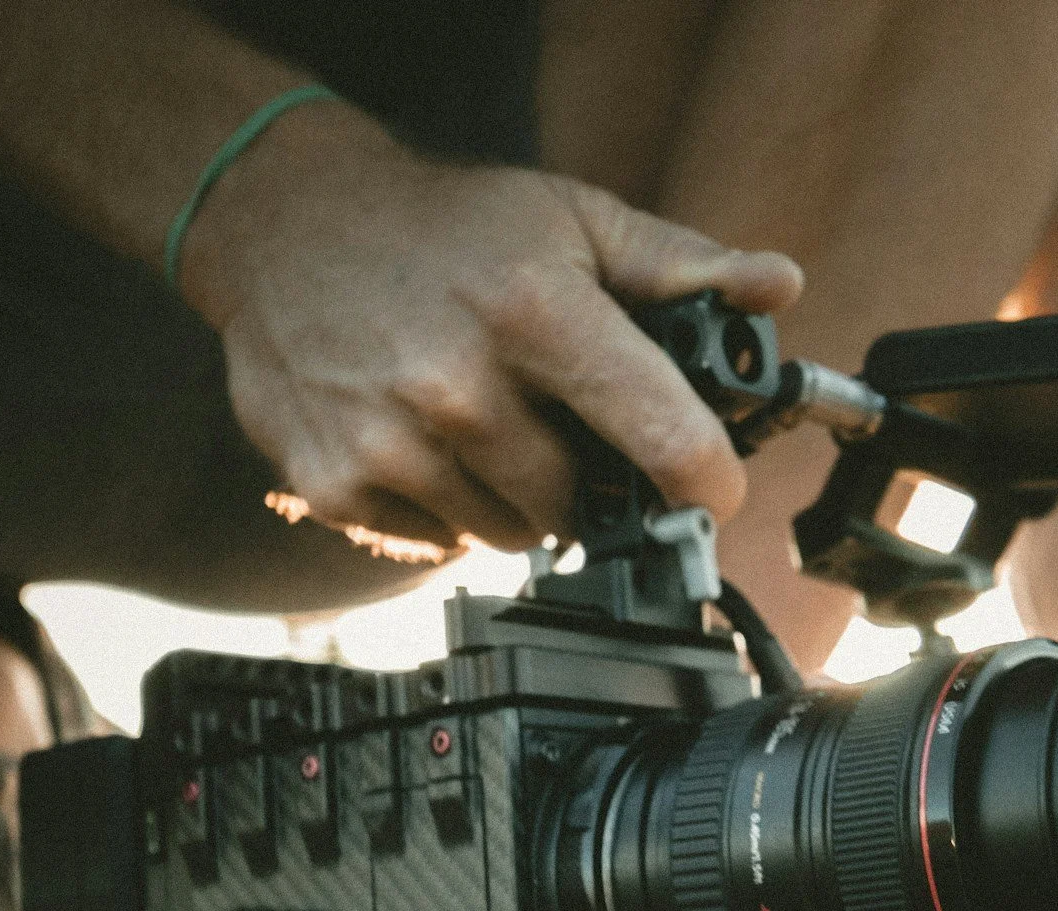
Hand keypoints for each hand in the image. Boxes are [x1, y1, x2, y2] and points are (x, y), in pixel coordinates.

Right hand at [181, 104, 802, 552]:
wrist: (279, 223)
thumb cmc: (445, 227)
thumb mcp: (572, 220)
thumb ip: (682, 266)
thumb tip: (778, 284)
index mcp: (534, 313)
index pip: (663, 437)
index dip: (707, 481)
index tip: (711, 491)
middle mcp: (458, 387)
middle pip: (582, 506)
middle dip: (588, 479)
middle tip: (561, 424)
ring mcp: (389, 444)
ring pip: (510, 534)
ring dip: (516, 498)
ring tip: (486, 424)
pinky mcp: (334, 485)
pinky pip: (437, 543)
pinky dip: (446, 508)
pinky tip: (425, 440)